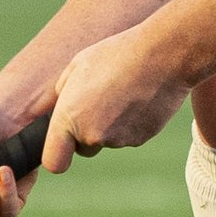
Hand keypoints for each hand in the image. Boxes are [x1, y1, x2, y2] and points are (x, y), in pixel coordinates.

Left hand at [43, 22, 191, 170]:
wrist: (162, 56)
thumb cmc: (116, 54)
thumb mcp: (77, 65)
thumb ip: (63, 93)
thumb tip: (63, 109)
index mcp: (69, 117)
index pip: (54, 162)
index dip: (57, 155)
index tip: (64, 144)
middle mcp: (92, 134)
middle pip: (84, 148)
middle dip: (87, 132)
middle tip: (100, 100)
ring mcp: (118, 140)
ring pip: (108, 140)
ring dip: (111, 123)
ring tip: (122, 90)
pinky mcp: (141, 139)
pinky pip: (129, 135)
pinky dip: (131, 122)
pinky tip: (137, 96)